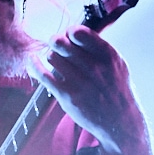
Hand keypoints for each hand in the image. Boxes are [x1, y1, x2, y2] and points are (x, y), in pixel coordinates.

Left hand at [31, 26, 153, 154]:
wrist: (120, 122)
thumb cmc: (116, 91)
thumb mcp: (117, 65)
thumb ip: (98, 48)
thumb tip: (73, 33)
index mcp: (107, 56)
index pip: (78, 32)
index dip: (69, 32)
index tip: (69, 37)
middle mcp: (94, 67)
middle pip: (60, 43)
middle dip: (55, 41)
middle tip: (56, 45)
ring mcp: (80, 82)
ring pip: (51, 57)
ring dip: (51, 57)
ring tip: (57, 62)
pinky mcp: (68, 96)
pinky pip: (43, 75)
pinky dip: (34, 66)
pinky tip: (33, 62)